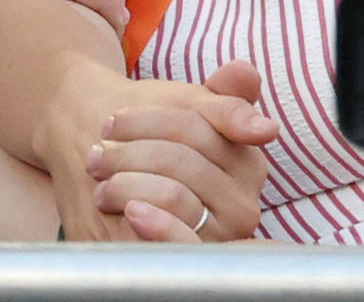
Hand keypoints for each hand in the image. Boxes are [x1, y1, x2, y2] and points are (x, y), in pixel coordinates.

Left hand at [83, 62, 280, 241]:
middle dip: (130, 153)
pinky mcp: (191, 261)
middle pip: (182, 162)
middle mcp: (244, 208)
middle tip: (97, 154)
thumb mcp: (189, 106)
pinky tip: (128, 212)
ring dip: (124, 183)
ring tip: (100, 180)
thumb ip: (228, 102)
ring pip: (172, 195)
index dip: (150, 122)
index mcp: (248, 165)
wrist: (113, 171)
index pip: (198, 131)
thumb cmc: (152, 135)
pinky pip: (174, 239)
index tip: (114, 121)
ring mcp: (219, 239)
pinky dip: (149, 221)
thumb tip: (265, 128)